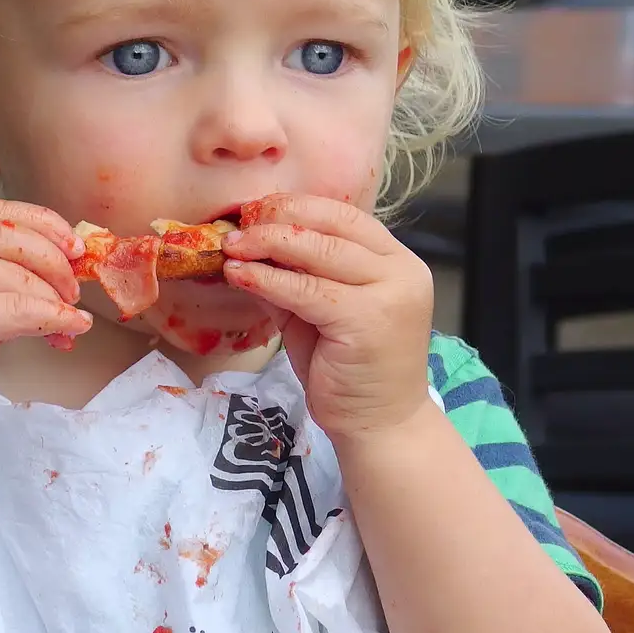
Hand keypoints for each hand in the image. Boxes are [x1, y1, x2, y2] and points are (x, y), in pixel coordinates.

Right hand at [0, 200, 91, 442]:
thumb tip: (62, 260)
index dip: (41, 224)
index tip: (73, 245)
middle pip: (8, 238)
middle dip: (54, 262)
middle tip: (74, 289)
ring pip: (16, 277)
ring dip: (55, 299)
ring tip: (69, 319)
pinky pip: (18, 311)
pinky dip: (53, 319)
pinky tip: (69, 329)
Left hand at [221, 194, 432, 440]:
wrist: (380, 425)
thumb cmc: (351, 373)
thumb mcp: (320, 315)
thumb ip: (295, 280)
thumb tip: (249, 248)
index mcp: (397, 262)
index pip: (345, 216)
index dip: (297, 206)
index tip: (256, 211)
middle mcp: (401, 271)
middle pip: (332, 226)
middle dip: (278, 220)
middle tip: (237, 228)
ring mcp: (389, 294)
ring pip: (319, 252)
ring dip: (267, 244)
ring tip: (232, 248)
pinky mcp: (367, 320)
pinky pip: (306, 289)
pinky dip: (268, 279)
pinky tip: (241, 276)